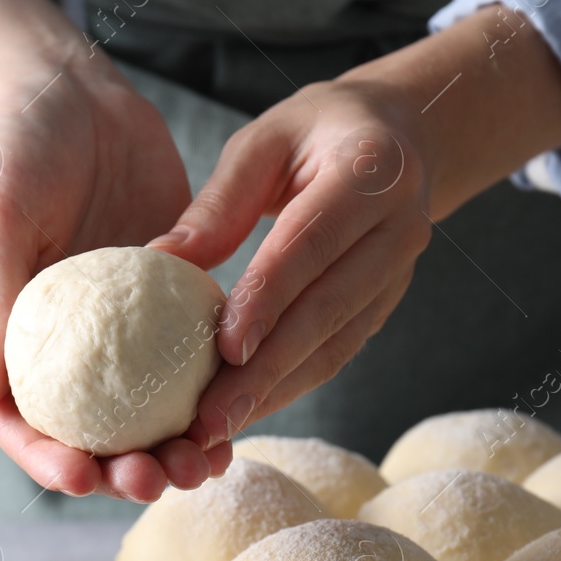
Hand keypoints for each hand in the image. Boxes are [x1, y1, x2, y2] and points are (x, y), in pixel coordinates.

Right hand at [0, 0, 232, 501]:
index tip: (86, 478)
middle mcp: (62, 350)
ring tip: (206, 463)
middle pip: (89, 434)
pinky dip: (211, 393)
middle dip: (122, 471)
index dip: (50, 460)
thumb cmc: (15, 149)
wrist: (78, 95)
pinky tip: (240, 407)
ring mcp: (119, 334)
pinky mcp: (167, 307)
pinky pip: (190, 363)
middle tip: (160, 479)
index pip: (21, 422)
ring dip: (172, 447)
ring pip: (145, 412)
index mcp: (5, 341)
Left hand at [152, 6, 560, 444]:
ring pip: (337, 343)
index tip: (225, 349)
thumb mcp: (266, 138)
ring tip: (218, 429)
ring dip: (278, 392)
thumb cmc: (318, 132)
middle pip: (329, 309)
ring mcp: (401, 271)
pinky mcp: (387, 302)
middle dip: (269, 370)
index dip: (270, 298)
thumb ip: (219, 201)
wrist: (400, 135)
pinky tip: (246, 411)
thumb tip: (159, 260)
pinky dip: (292, 385)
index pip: (313, 243)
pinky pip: (339, 352)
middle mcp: (399, 227)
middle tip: (211, 418)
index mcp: (371, 170)